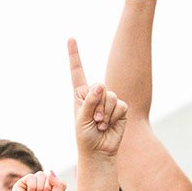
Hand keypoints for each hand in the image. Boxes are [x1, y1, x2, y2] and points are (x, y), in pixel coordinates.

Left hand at [68, 41, 127, 157]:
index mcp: (81, 95)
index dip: (74, 55)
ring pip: (110, 96)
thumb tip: (99, 85)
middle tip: (94, 120)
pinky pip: (120, 105)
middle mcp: (95, 95)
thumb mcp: (81, 120)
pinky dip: (114, 116)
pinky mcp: (120, 108)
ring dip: (105, 113)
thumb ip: (89, 102)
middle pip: (99, 86)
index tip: (71, 39)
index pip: (77, 72)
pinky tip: (109, 125)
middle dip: (97, 105)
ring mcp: (108, 100)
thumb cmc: (85, 137)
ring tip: (100, 124)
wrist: (99, 151)